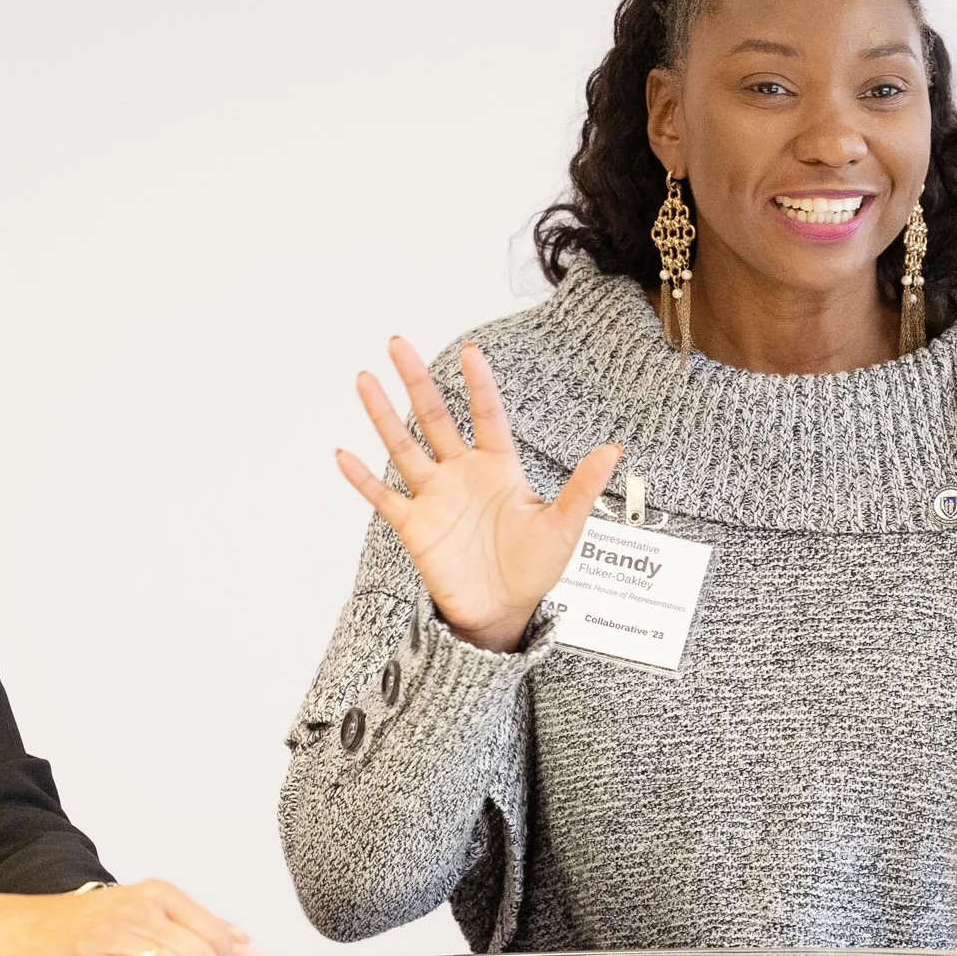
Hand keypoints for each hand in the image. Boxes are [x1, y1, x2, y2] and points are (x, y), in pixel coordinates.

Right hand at [337, 338, 621, 653]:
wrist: (503, 611)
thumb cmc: (534, 567)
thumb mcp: (564, 527)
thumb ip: (582, 487)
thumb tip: (613, 450)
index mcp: (499, 467)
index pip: (486, 415)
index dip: (478, 384)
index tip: (470, 350)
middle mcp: (461, 474)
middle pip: (434, 417)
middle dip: (416, 380)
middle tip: (398, 343)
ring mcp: (434, 497)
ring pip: (403, 447)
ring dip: (382, 415)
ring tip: (365, 380)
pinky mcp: (414, 526)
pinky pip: (382, 497)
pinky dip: (362, 478)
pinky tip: (343, 454)